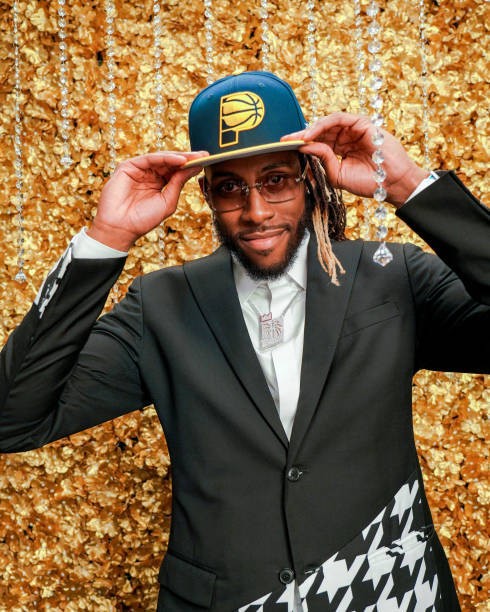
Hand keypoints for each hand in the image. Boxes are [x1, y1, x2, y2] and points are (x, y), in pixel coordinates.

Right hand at [87, 151, 206, 250]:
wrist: (121, 228)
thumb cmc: (143, 220)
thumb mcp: (168, 201)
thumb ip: (178, 183)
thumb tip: (194, 167)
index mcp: (158, 184)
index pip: (176, 171)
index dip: (191, 165)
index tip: (207, 160)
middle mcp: (149, 174)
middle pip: (170, 162)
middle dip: (188, 158)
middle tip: (204, 154)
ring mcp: (138, 170)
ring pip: (161, 158)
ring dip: (178, 157)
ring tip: (194, 157)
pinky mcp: (128, 167)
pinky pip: (149, 159)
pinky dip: (165, 158)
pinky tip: (180, 160)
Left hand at [282, 113, 428, 206]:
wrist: (390, 184)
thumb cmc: (368, 182)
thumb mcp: (337, 175)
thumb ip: (322, 160)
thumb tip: (305, 146)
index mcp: (341, 149)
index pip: (318, 143)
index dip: (302, 144)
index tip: (285, 147)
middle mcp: (346, 138)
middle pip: (320, 131)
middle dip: (301, 135)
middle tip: (284, 140)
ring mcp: (354, 130)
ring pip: (327, 123)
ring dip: (310, 129)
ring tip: (298, 139)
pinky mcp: (362, 123)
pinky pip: (338, 119)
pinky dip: (323, 125)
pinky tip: (311, 135)